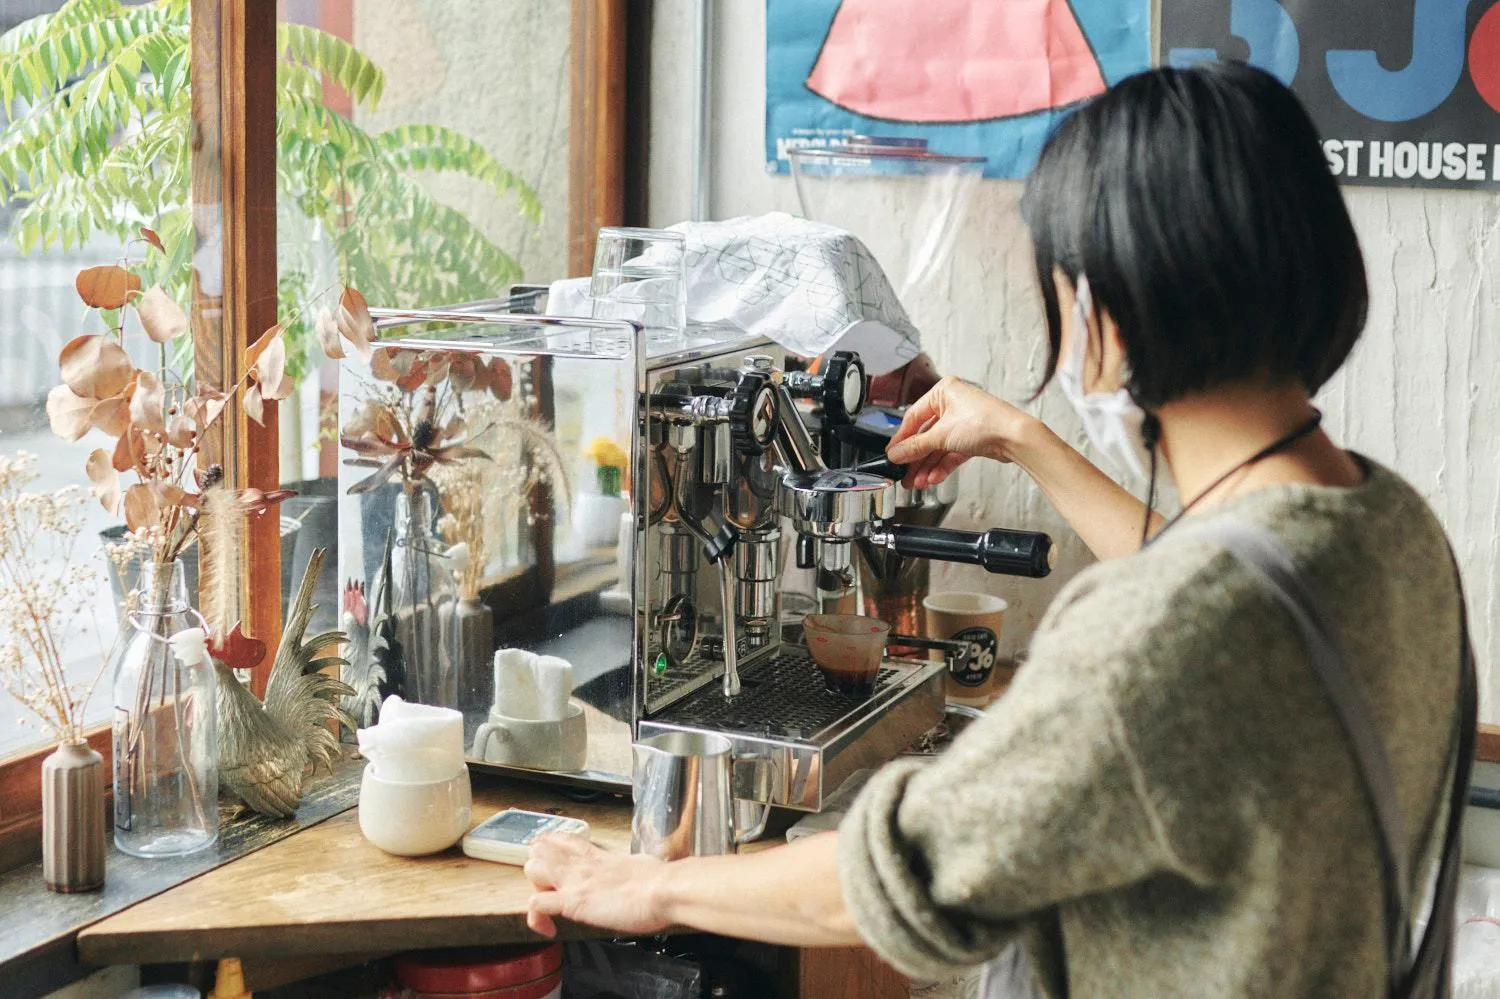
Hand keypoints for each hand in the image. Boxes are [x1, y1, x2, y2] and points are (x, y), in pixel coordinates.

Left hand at [524, 833, 671, 938]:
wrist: (663, 892)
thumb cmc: (659, 882)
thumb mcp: (640, 865)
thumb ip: (630, 868)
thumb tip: (638, 872)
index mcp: (599, 856)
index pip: (565, 839)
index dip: (552, 847)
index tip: (552, 857)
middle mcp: (583, 864)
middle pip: (542, 851)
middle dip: (538, 865)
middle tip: (545, 884)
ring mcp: (575, 882)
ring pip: (533, 869)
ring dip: (533, 886)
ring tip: (544, 903)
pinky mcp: (573, 902)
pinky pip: (537, 905)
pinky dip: (536, 919)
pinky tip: (547, 929)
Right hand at [886, 377, 1039, 489]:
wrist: (1015, 437)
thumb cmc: (987, 422)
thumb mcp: (941, 435)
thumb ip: (915, 446)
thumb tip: (897, 453)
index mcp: (944, 392)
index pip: (914, 417)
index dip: (902, 438)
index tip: (893, 454)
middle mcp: (954, 404)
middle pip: (926, 435)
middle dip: (916, 458)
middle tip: (904, 473)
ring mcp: (964, 422)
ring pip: (938, 447)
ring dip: (927, 466)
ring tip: (917, 481)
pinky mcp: (973, 438)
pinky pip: (951, 453)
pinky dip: (942, 466)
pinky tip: (933, 477)